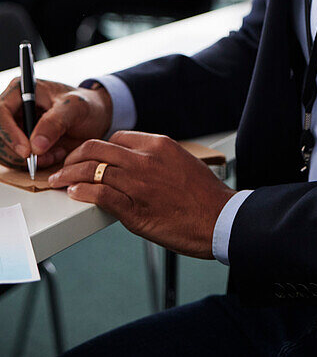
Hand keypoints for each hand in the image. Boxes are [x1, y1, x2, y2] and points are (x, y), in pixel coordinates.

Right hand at [0, 77, 111, 169]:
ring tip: (57, 151)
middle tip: (43, 157)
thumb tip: (35, 145)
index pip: (2, 112)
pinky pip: (19, 161)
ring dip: (31, 160)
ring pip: (8, 152)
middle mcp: (15, 108)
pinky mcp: (22, 143)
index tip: (27, 151)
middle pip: (2, 136)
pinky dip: (37, 163)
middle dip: (21, 152)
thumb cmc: (85, 104)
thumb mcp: (75, 108)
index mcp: (23, 90)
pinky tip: (55, 153)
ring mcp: (17, 127)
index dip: (10, 134)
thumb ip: (55, 122)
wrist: (94, 117)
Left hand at [49, 132, 235, 257]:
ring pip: (93, 170)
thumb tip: (131, 162)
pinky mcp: (134, 210)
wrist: (218, 218)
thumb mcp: (180, 161)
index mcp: (159, 144)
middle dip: (74, 156)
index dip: (96, 146)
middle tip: (63, 166)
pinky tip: (74, 194)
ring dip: (69, 175)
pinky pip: (99, 194)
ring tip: (58, 180)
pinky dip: (81, 192)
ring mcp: (139, 184)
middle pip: (98, 148)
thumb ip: (154, 158)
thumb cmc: (203, 195)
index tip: (86, 155)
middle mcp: (146, 159)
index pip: (116, 137)